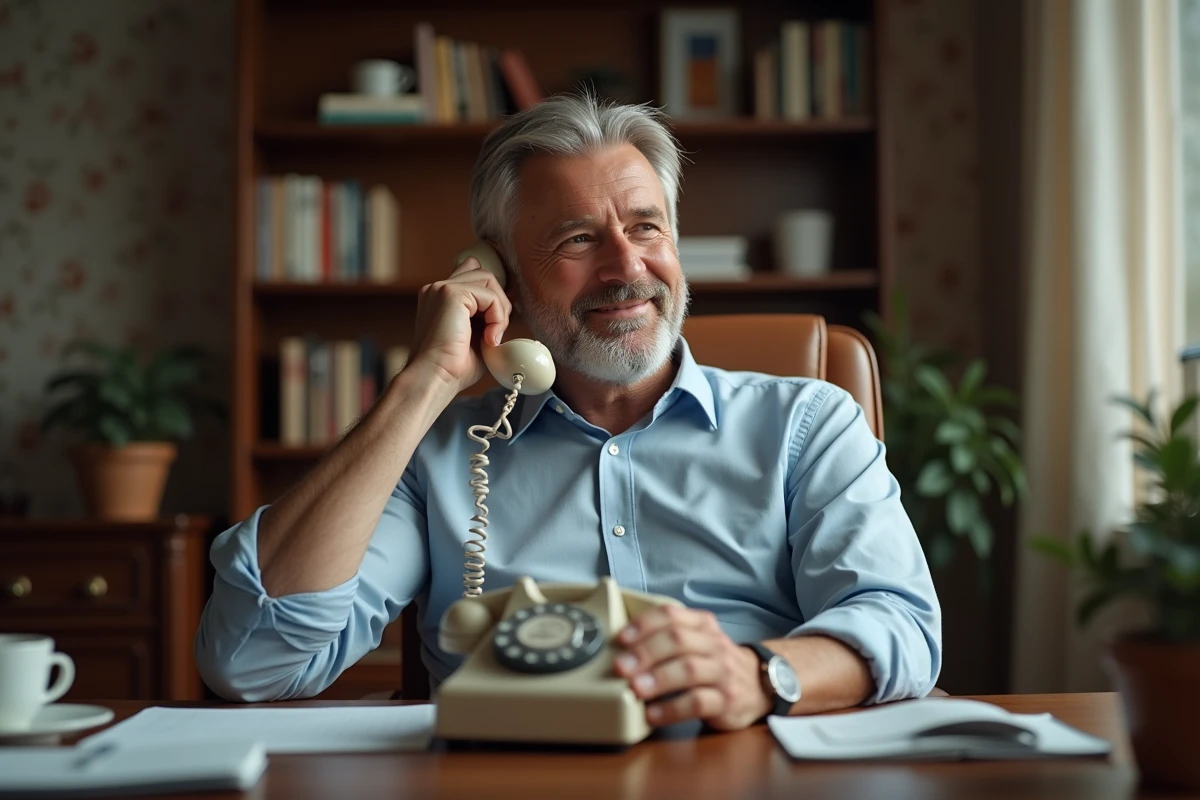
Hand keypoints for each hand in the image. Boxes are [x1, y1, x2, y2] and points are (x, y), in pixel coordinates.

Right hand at [408, 257, 511, 393]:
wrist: (435, 379)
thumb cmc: (453, 368)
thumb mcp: (476, 336)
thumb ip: (487, 317)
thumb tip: (510, 305)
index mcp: (439, 297)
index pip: (471, 271)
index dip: (491, 291)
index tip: (499, 319)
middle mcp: (438, 288)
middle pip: (484, 275)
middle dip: (499, 302)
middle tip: (495, 333)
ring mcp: (442, 288)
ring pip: (489, 280)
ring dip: (499, 310)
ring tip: (492, 336)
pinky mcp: (451, 294)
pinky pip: (490, 295)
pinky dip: (497, 317)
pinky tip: (490, 338)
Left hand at [613, 605, 770, 730]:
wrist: (760, 685)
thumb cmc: (715, 662)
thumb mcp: (698, 640)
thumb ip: (668, 637)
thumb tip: (621, 646)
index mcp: (702, 624)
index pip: (671, 615)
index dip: (644, 625)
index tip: (621, 639)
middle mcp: (714, 644)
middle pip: (677, 640)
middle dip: (645, 652)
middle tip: (621, 667)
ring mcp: (722, 672)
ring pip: (689, 669)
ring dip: (658, 678)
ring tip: (635, 689)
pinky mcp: (727, 700)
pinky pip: (698, 702)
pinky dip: (672, 708)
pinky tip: (653, 714)